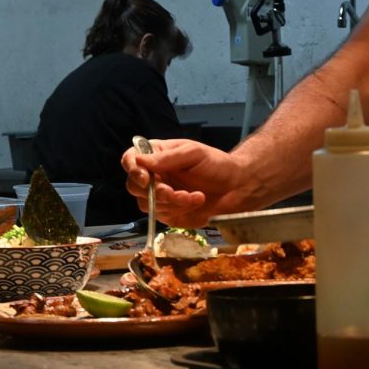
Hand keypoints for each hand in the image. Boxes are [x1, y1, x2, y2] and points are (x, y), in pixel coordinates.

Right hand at [121, 139, 246, 227]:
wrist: (237, 188)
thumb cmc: (217, 165)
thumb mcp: (193, 154)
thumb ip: (166, 158)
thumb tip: (139, 160)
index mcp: (157, 155)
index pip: (131, 159)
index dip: (132, 169)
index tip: (145, 178)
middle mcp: (154, 176)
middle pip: (133, 185)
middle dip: (152, 191)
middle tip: (171, 191)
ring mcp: (159, 196)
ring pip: (146, 204)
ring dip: (170, 201)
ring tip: (194, 195)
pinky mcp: (168, 213)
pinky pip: (162, 215)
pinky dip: (179, 209)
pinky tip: (195, 201)